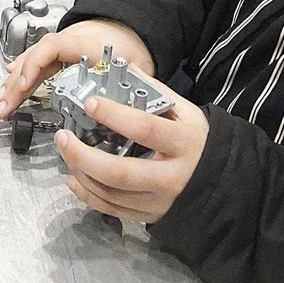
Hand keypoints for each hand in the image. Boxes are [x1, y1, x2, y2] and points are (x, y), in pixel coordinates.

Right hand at [0, 19, 152, 119]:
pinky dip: (22, 76)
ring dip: (15, 82)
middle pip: (36, 58)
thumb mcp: (137, 65)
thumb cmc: (132, 43)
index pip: (52, 46)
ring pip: (33, 61)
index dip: (34, 65)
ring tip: (1, 102)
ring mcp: (62, 47)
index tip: (24, 85)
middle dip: (16, 84)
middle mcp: (69, 42)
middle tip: (4, 106)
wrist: (131, 28)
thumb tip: (123, 108)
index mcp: (87, 42)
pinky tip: (11, 85)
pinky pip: (37, 63)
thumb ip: (128, 86)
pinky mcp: (61, 55)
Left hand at [57, 95, 208, 224]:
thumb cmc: (199, 142)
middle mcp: (171, 176)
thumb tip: (125, 68)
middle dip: (84, 156)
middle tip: (62, 137)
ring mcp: (159, 200)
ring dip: (82, 173)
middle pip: (120, 172)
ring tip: (66, 152)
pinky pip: (112, 209)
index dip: (115, 116)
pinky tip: (74, 178)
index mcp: (183, 143)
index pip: (145, 129)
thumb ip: (156, 92)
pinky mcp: (150, 215)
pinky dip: (88, 195)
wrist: (221, 183)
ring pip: (112, 194)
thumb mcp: (187, 113)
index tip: (90, 103)